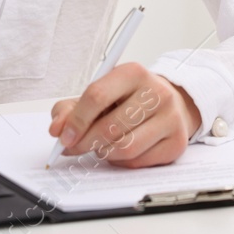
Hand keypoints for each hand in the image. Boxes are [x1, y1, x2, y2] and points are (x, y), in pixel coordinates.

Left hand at [48, 63, 200, 168]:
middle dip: (85, 142)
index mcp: (133, 72)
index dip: (76, 120)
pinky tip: (119, 151)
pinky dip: (121, 162)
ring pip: (125, 148)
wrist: (168, 104)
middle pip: (110, 126)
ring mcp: (170, 117)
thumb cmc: (128, 99)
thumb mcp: (99, 94)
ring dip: (104, 152)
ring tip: (100, 146)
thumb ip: (71, 109)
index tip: (63, 137)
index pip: (97, 96)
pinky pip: (138, 162)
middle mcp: (157, 92)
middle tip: (74, 147)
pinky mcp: (177, 142)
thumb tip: (57, 129)